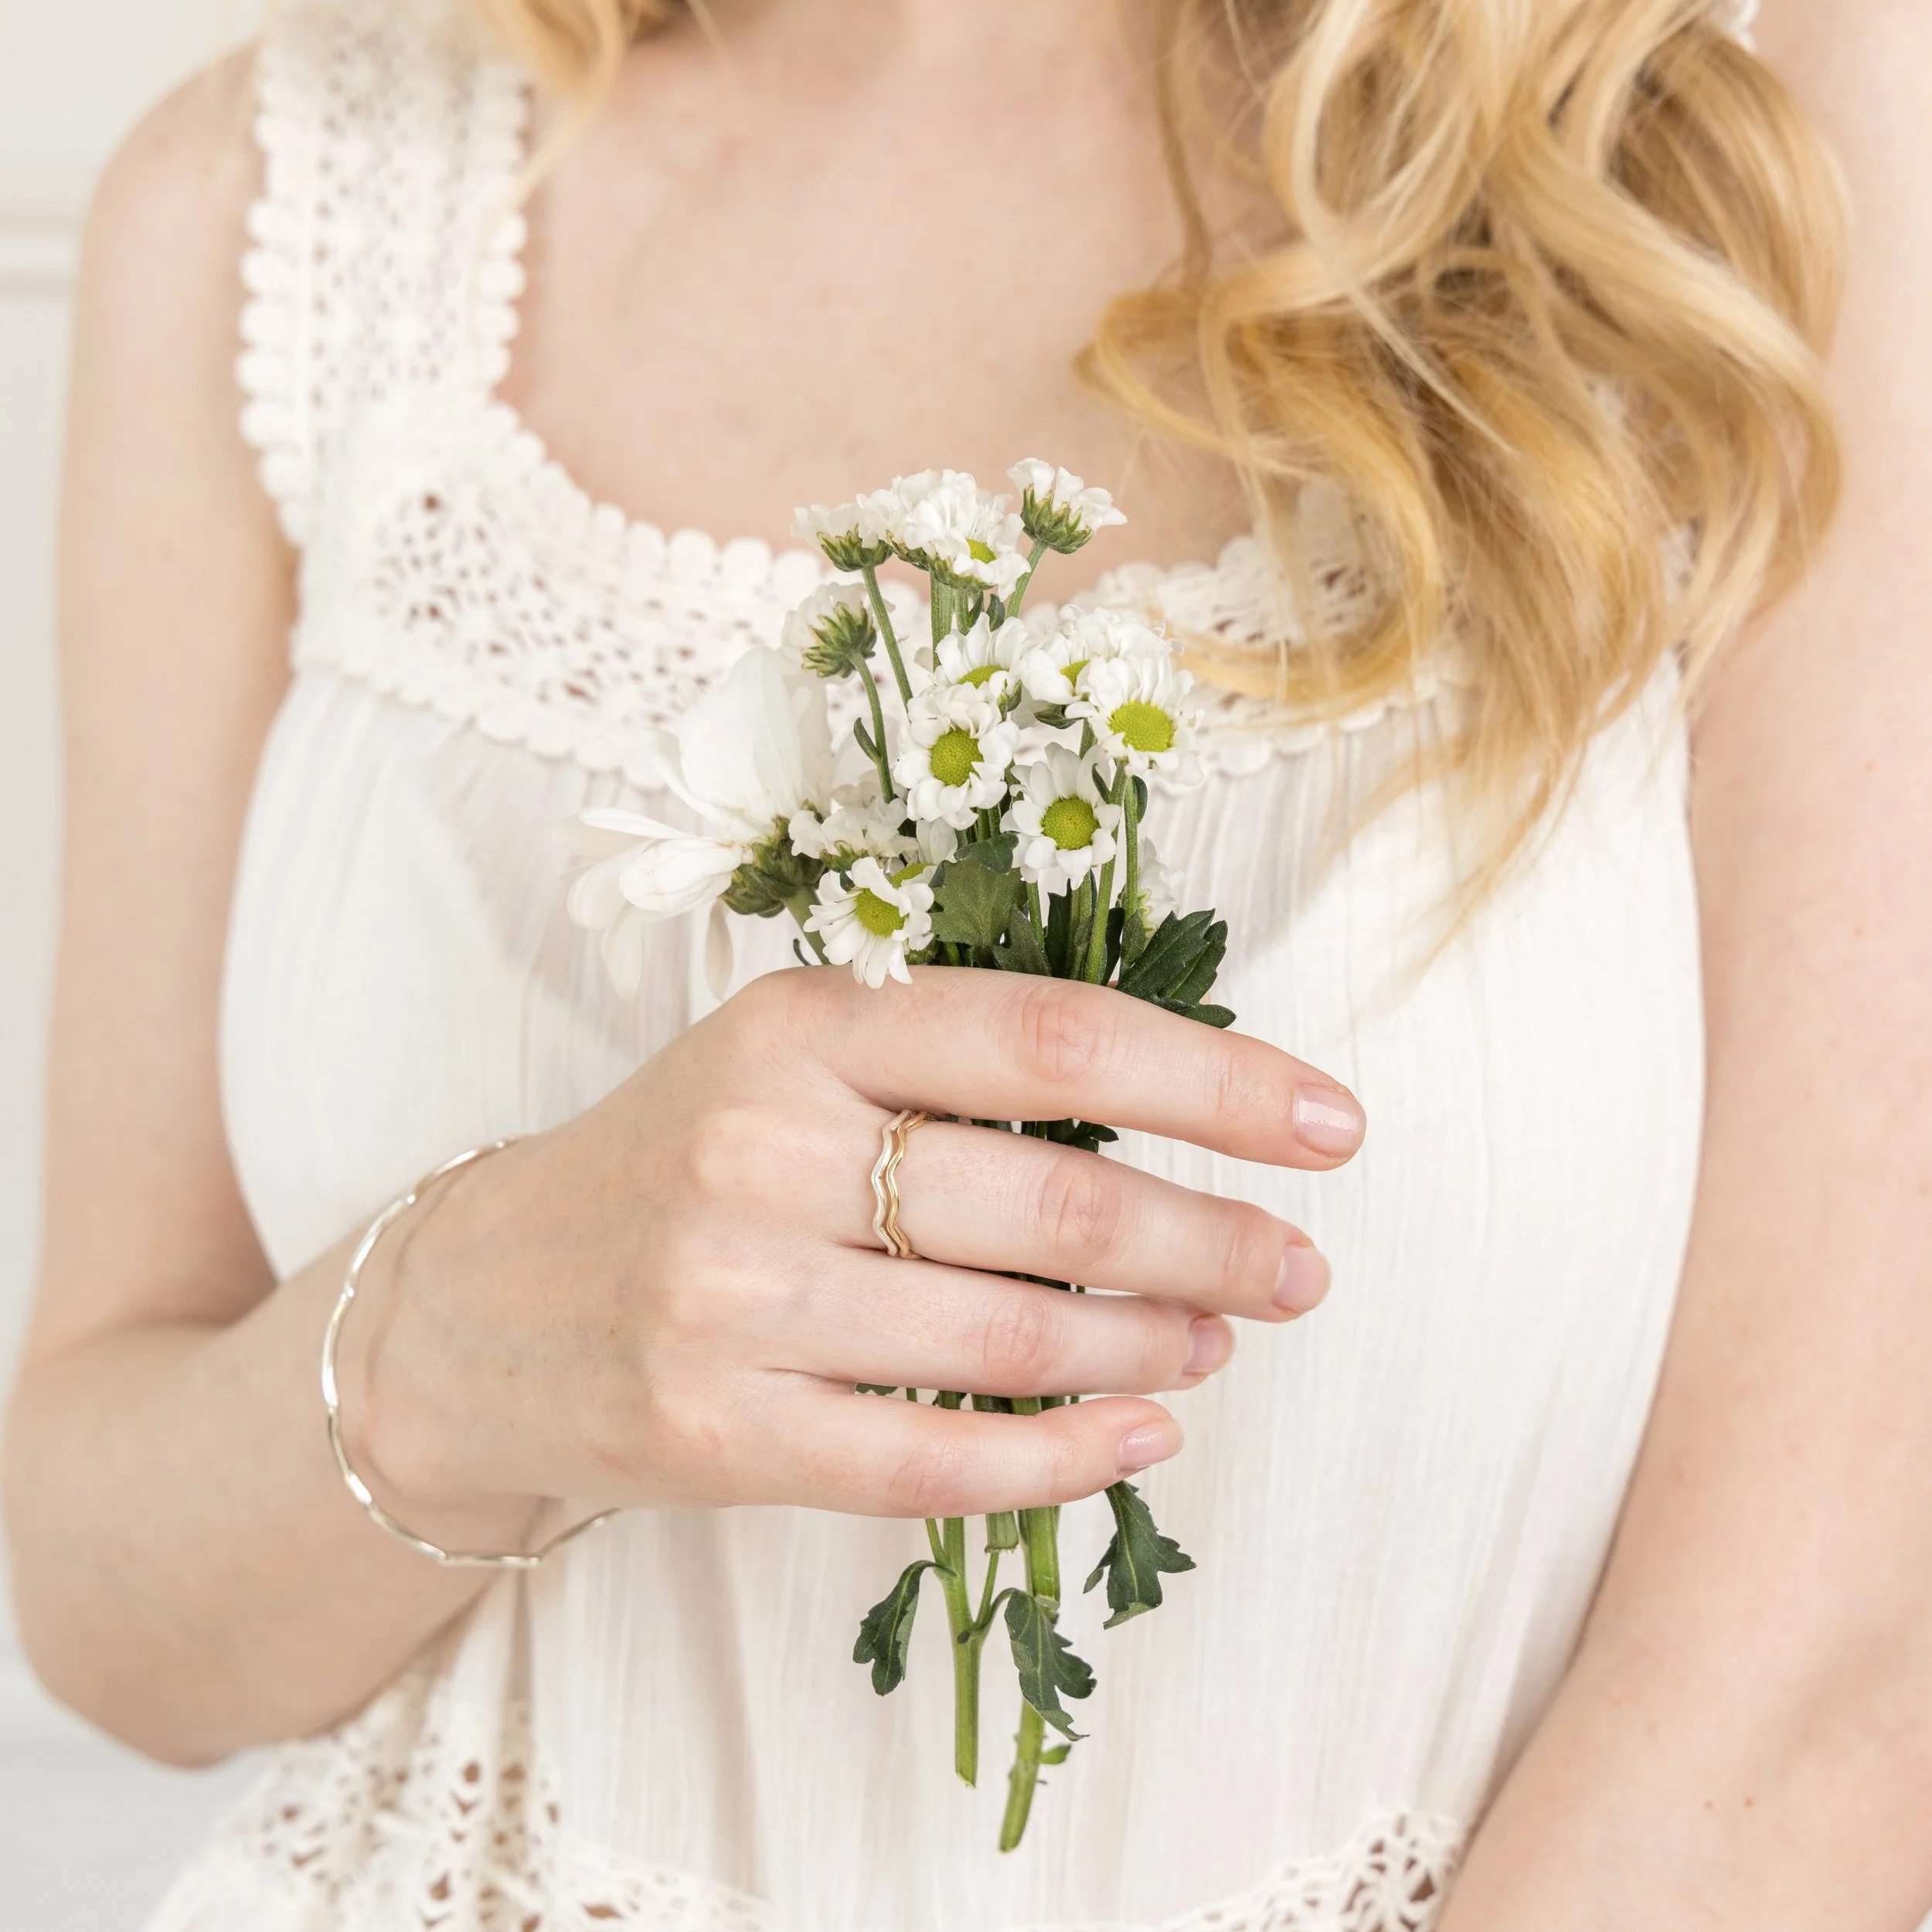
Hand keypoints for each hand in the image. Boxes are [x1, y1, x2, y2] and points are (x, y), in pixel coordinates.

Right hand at [337, 966, 1364, 1526]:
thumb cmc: (676, 1165)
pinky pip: (938, 1462)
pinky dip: (1069, 1458)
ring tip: (1223, 1334)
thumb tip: (1178, 1117)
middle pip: (1058, 1200)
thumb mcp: (784, 1063)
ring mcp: (732, 1299)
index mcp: (799, 1024)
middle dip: (1216, 1237)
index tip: (1332, 1124)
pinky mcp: (718, 1434)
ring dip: (1158, 1342)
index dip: (1217, 1079)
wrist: (475, 1309)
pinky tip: (1145, 1437)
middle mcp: (762, 1147)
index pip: (1052, 1037)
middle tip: (1300, 1264)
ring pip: (1014, 1338)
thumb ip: (946, 1070)